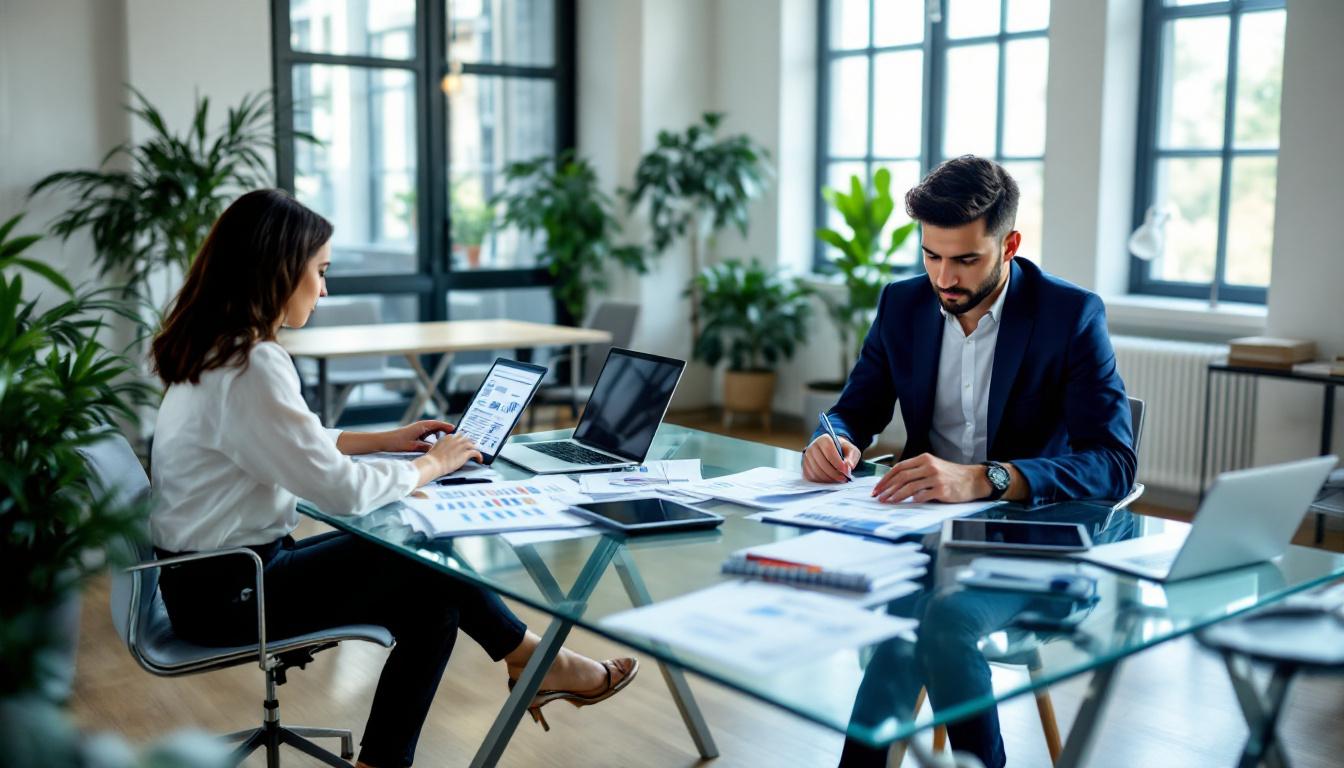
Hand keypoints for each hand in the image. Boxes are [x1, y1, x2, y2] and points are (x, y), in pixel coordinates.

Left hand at [384, 420, 454, 452]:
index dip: (448, 427)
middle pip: (438, 426)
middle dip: (447, 431)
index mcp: (422, 426)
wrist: (384, 441)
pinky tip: (435, 445)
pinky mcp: (417, 434)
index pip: (439, 424)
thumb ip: (426, 447)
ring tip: (448, 442)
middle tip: (455, 437)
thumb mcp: (413, 446)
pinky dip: (434, 438)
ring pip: (434, 431)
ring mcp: (419, 429)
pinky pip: (429, 434)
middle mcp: (421, 426)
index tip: (457, 431)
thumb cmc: (397, 442)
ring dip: (440, 435)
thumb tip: (437, 449)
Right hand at [420, 432, 482, 478]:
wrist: (433, 463)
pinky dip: (479, 456)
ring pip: (472, 444)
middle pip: (466, 438)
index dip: (461, 441)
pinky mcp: (465, 453)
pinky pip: (476, 453)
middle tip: (471, 448)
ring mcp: (461, 445)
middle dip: (469, 443)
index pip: (458, 436)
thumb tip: (445, 450)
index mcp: (448, 437)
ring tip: (476, 455)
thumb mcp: (436, 448)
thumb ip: (442, 446)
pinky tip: (479, 460)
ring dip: (474, 449)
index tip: (462, 445)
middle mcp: (456, 439)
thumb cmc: (432, 459)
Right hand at [802, 434, 860, 482]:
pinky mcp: (805, 466)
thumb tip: (848, 466)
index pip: (828, 450)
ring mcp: (807, 457)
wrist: (832, 451)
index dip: (837, 462)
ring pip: (816, 471)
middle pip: (822, 463)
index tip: (846, 471)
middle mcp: (813, 446)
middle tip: (844, 478)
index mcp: (824, 439)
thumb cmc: (842, 450)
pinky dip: (822, 481)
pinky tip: (831, 480)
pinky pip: (812, 476)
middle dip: (834, 473)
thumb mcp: (851, 450)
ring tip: (838, 480)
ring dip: (829, 478)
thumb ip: (852, 457)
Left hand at [870, 453, 988, 502]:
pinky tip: (907, 503)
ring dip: (896, 496)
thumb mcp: (933, 466)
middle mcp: (929, 466)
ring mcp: (935, 477)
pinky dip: (913, 500)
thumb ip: (916, 471)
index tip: (877, 488)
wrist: (973, 479)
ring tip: (888, 502)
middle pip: (901, 477)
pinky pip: (922, 496)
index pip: (899, 468)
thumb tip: (894, 482)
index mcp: (924, 459)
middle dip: (887, 489)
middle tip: (879, 497)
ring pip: (909, 487)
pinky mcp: (942, 489)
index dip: (886, 479)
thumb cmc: (951, 474)